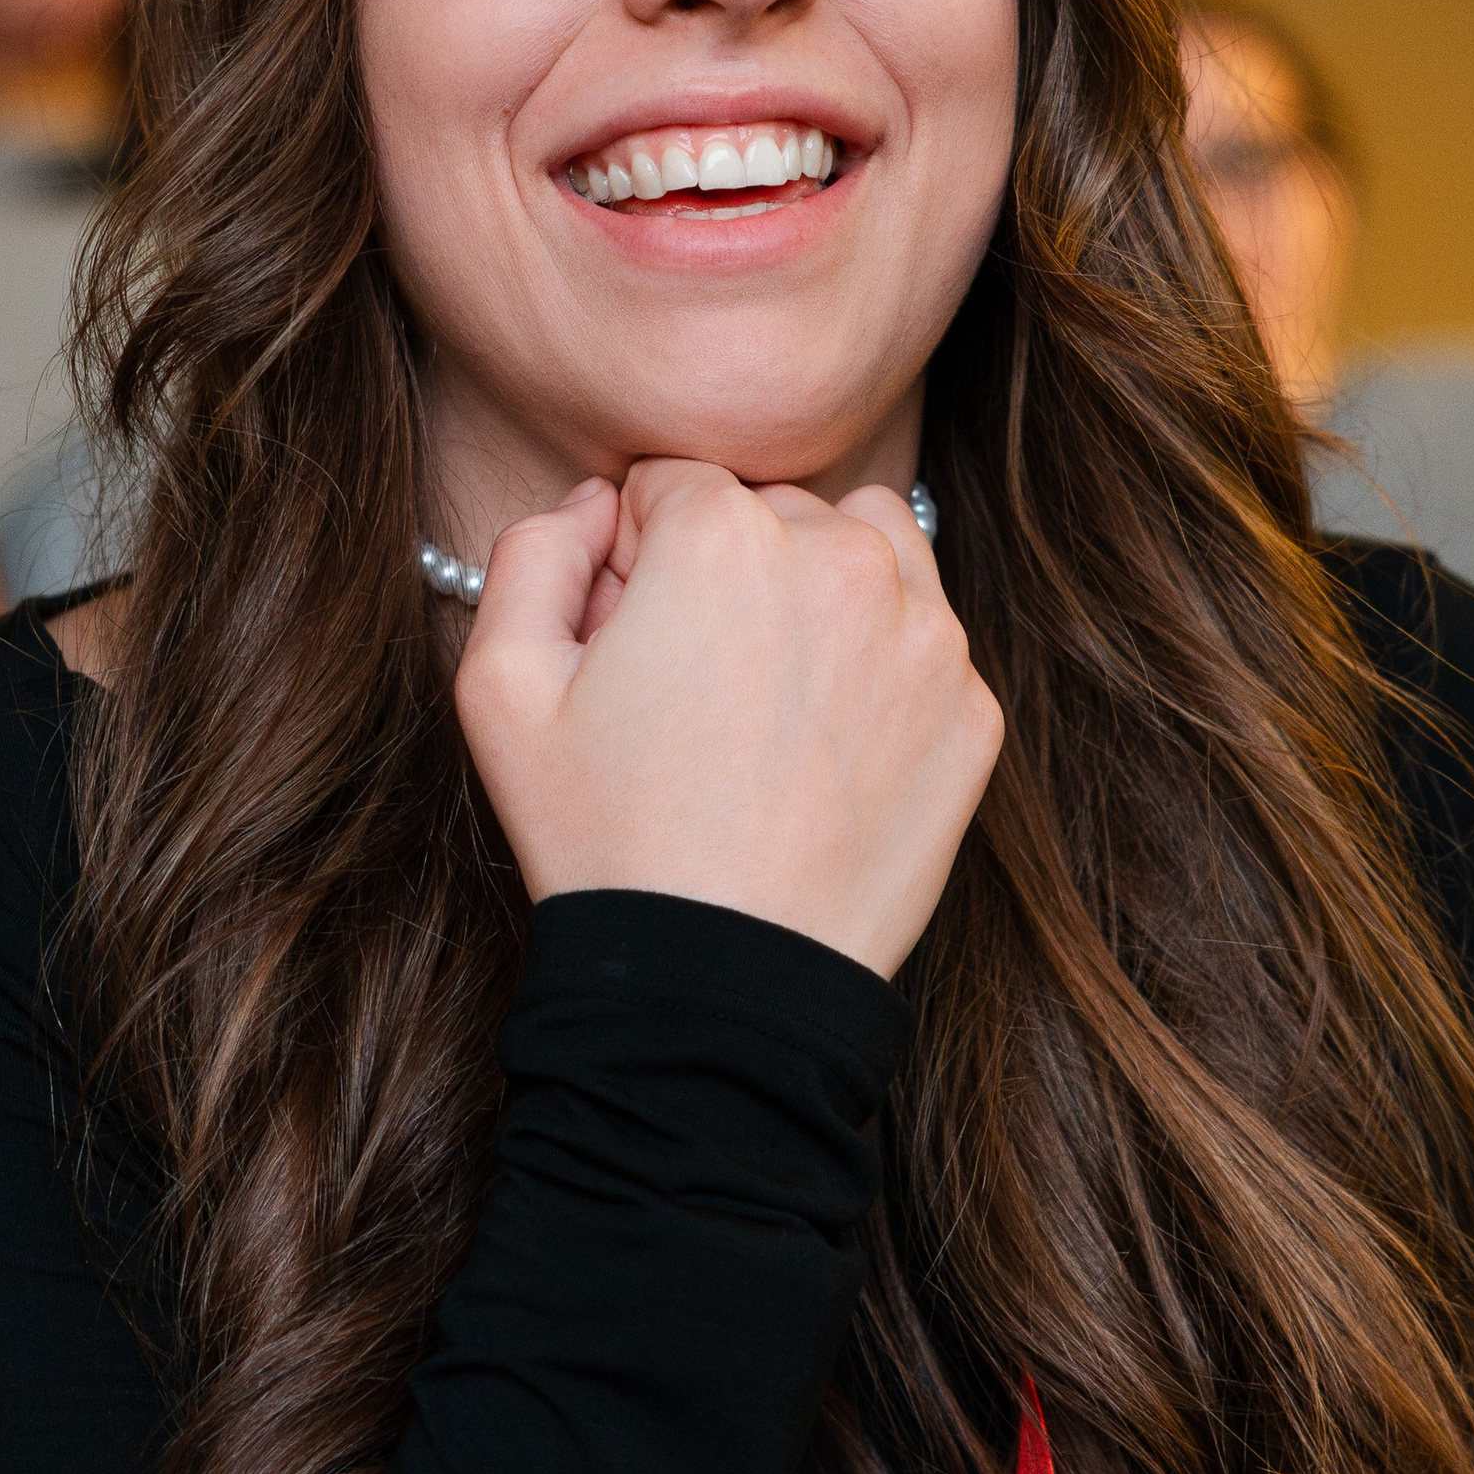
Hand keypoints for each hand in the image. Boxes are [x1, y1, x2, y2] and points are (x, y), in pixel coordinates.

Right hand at [454, 460, 1001, 978]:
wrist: (722, 987)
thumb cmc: (602, 840)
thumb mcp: (501, 688)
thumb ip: (531, 553)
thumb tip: (593, 504)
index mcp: (723, 536)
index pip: (670, 486)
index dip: (631, 560)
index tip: (626, 642)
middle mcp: (842, 561)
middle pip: (773, 509)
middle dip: (728, 569)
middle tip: (689, 684)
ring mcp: (926, 637)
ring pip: (867, 549)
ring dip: (819, 590)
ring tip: (768, 696)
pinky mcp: (972, 712)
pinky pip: (923, 643)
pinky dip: (878, 671)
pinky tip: (821, 753)